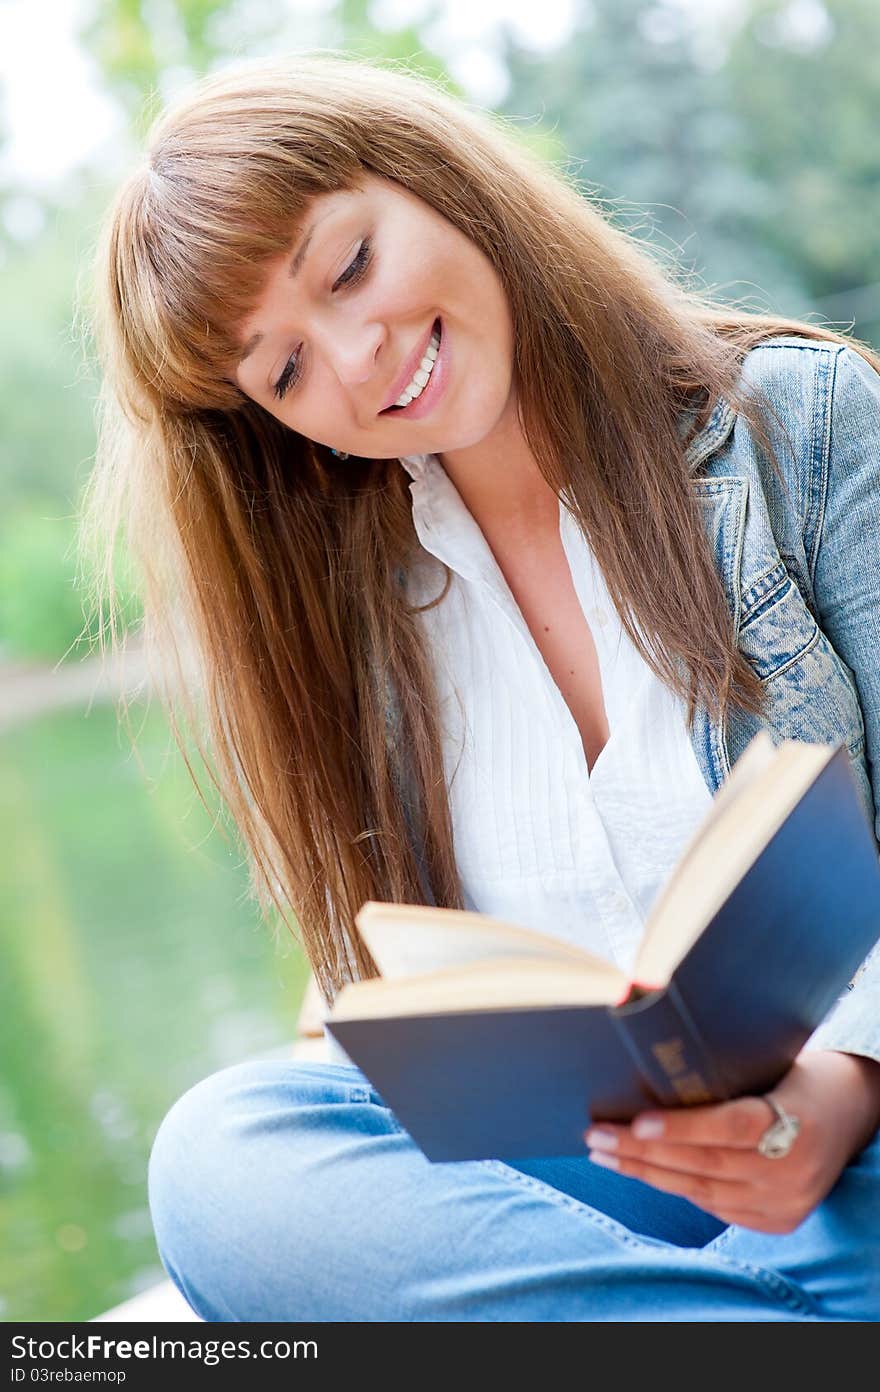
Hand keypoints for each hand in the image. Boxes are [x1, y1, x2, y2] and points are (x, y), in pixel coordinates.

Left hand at [584, 1051, 879, 1233]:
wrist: (856, 1112)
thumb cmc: (800, 1073)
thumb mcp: (773, 1062)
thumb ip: (724, 1073)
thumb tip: (650, 1060)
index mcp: (794, 1121)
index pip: (728, 1128)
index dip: (679, 1127)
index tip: (632, 1120)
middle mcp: (793, 1169)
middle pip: (705, 1165)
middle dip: (641, 1152)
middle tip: (596, 1136)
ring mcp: (786, 1201)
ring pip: (703, 1192)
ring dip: (648, 1174)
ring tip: (605, 1155)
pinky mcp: (780, 1220)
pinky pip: (717, 1207)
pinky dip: (678, 1189)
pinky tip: (645, 1171)